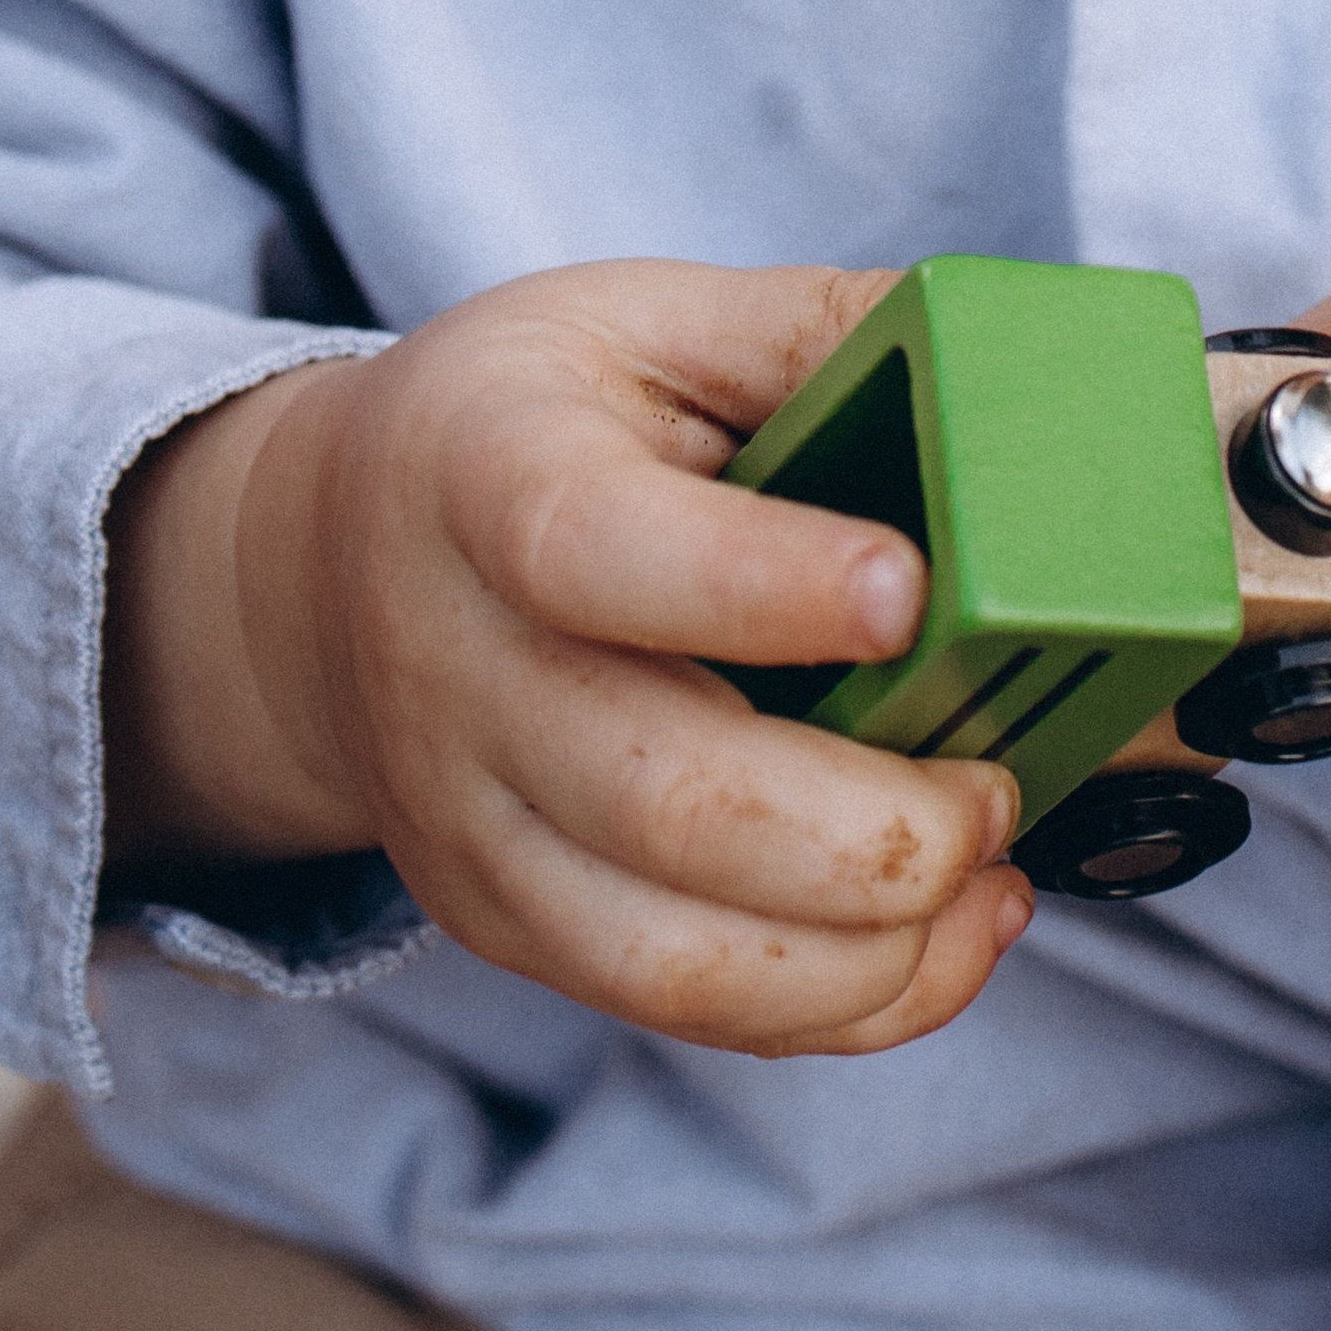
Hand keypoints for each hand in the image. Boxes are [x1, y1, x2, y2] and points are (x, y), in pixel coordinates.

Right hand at [103, 264, 1031, 1056]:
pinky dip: (840, 1005)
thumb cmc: (522, 425)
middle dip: (871, 827)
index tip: (907, 593)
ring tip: (987, 871)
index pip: (596, 549)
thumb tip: (1011, 368)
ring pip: (671, 956)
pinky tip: (941, 936)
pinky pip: (679, 1010)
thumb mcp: (645, 320)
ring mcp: (472, 823)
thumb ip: (817, 332)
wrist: (319, 573)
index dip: (757, 585)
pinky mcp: (507, 926)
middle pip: (663, 801)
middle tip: (992, 781)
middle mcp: (458, 669)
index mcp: (485, 475)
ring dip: (872, 949)